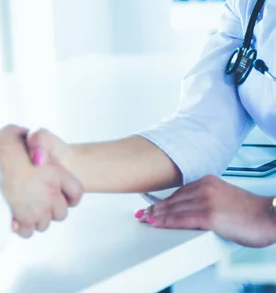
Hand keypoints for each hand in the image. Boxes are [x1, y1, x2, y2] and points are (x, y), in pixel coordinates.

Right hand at [0, 125, 82, 237]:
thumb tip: (27, 135)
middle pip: (61, 213)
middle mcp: (49, 192)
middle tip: (37, 205)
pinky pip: (28, 232)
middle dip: (50, 211)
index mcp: (53, 171)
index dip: (70, 197)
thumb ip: (26, 136)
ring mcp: (37, 208)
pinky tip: (13, 220)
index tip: (63, 198)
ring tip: (22, 212)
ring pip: (44, 224)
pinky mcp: (23, 219)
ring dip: (35, 220)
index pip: (76, 191)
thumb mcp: (13, 134)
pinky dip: (22, 228)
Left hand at [137, 175, 275, 247]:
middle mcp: (205, 188)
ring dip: (156, 214)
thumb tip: (191, 210)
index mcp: (208, 181)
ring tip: (145, 219)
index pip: (179, 191)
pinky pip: (180, 219)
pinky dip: (165, 221)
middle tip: (142, 213)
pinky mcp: (209, 215)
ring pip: (173, 209)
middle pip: (173, 199)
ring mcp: (206, 201)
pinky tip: (156, 223)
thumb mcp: (225, 198)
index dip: (163, 200)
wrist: (270, 216)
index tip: (152, 204)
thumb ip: (207, 200)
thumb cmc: (252, 213)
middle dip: (155, 207)